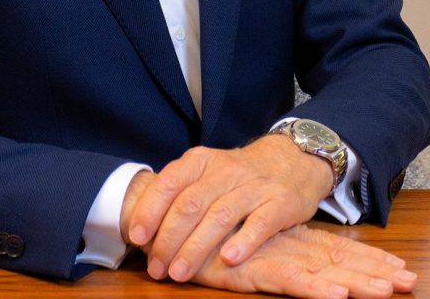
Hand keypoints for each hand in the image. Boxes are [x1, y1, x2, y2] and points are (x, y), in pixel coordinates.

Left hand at [126, 134, 331, 281]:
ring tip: (179, 272)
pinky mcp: (280, 203)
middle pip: (191, 204)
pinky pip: (260, 223)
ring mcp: (254, 187)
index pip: (170, 183)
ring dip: (196, 247)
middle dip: (169, 239)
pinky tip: (228, 260)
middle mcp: (226, 171)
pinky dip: (243, 242)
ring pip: (220, 216)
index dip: (151, 210)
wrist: (293, 158)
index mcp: (202, 161)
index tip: (137, 237)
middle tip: (157, 267)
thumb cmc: (239, 174)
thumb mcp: (208, 170)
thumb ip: (181, 192)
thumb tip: (143, 226)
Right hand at [189, 223, 417, 297]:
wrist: (171, 221)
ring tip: (387, 290)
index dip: (369, 257)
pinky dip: (313, 290)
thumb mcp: (249, 244)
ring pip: (322, 271)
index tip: (402, 268)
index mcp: (289, 239)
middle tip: (410, 280)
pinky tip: (335, 296)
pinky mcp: (252, 269)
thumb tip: (305, 265)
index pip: (337, 248)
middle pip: (338, 259)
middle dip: (374, 271)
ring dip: (355, 281)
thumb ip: (274, 252)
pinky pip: (288, 281)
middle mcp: (286, 245)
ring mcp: (271, 255)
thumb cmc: (209, 235)